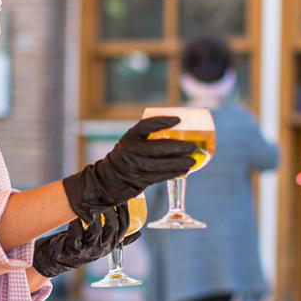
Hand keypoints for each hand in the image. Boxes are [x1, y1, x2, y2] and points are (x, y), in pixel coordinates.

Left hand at [32, 205, 131, 277]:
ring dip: (93, 214)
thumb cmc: (85, 245)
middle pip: (113, 226)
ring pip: (95, 229)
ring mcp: (89, 249)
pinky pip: (76, 233)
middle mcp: (103, 247)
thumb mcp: (104, 243)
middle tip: (105, 197)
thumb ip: (120, 239)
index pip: (124, 226)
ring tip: (90, 202)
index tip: (121, 197)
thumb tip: (139, 234)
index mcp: (112, 244)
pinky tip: (75, 215)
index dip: (124, 211)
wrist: (64, 258)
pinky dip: (75, 222)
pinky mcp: (74, 248)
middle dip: (110, 209)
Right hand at [61, 117, 195, 222]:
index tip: (178, 120)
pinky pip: (160, 176)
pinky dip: (174, 173)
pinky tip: (185, 171)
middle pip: (158, 147)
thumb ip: (148, 138)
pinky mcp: (139, 180)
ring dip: (179, 163)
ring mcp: (134, 166)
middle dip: (178, 147)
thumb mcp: (132, 142)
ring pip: (161, 164)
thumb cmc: (125, 158)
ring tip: (193, 160)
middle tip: (193, 146)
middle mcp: (130, 150)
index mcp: (130, 137)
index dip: (162, 121)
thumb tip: (177, 132)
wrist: (107, 180)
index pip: (146, 125)